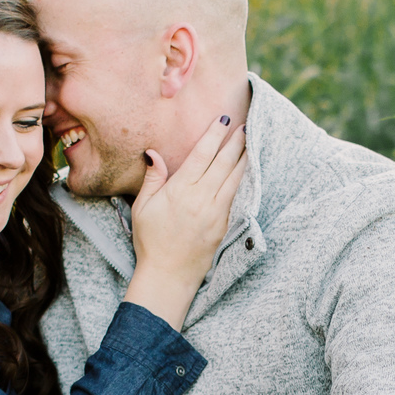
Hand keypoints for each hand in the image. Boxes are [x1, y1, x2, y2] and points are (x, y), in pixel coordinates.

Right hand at [124, 112, 247, 328]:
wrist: (168, 275)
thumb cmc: (151, 241)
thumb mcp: (143, 207)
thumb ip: (153, 178)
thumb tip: (153, 153)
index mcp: (181, 190)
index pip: (202, 154)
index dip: (214, 134)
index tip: (223, 119)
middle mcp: (202, 198)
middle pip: (224, 162)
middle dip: (235, 141)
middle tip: (245, 125)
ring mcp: (217, 212)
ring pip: (236, 178)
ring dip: (244, 158)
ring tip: (251, 142)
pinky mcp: (225, 225)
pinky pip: (238, 196)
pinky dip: (244, 179)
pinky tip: (248, 170)